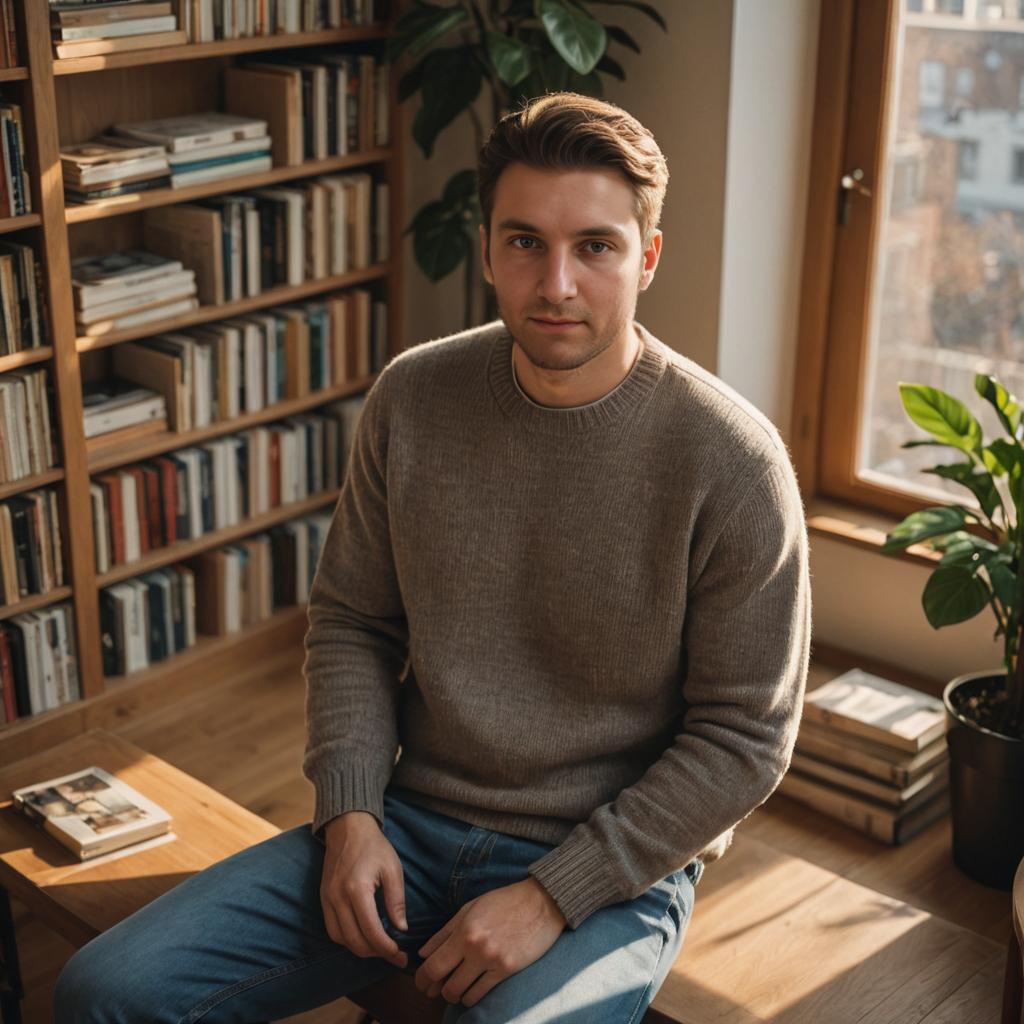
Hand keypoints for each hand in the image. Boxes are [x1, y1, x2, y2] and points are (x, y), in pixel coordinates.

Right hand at [320, 811, 408, 967]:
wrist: (348, 828)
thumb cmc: (374, 846)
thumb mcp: (393, 869)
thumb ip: (397, 901)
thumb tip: (401, 929)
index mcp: (357, 890)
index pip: (371, 932)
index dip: (387, 949)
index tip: (401, 955)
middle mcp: (338, 898)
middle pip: (355, 941)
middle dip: (376, 953)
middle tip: (395, 955)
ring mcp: (327, 899)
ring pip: (340, 939)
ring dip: (360, 948)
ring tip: (379, 947)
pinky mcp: (323, 899)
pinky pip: (332, 929)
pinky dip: (346, 939)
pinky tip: (362, 936)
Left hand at [414, 877, 566, 1006]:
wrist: (540, 903)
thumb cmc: (503, 902)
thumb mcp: (470, 909)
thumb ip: (444, 932)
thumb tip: (423, 953)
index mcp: (464, 931)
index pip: (433, 965)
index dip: (422, 979)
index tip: (420, 983)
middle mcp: (476, 948)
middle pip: (445, 984)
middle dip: (435, 990)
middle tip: (434, 990)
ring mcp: (493, 961)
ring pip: (462, 993)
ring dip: (454, 994)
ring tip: (454, 989)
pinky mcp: (508, 970)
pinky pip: (481, 994)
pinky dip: (471, 996)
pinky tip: (470, 991)